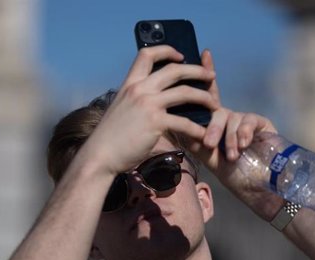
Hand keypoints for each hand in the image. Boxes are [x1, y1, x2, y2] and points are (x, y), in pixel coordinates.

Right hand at [78, 45, 218, 177]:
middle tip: (210, 77)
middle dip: (197, 71)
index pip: (147, 54)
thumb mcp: (121, 108)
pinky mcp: (156, 122)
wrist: (101, 154)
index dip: (166, 51)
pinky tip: (204, 134)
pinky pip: (184, 122)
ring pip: (185, 92)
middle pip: (174, 70)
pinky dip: (197, 129)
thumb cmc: (111, 137)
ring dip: (204, 97)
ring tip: (214, 104)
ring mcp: (148, 104)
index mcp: (130, 83)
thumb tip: (151, 100)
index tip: (180, 56)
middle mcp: (140, 89)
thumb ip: (135, 99)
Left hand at [184, 50, 283, 220]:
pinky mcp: (262, 124)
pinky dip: (244, 135)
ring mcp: (247, 119)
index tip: (203, 53)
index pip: (208, 94)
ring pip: (233, 120)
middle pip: (218, 111)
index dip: (206, 73)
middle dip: (212, 127)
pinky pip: (250, 122)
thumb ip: (189, 136)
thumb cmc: (228, 171)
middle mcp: (231, 116)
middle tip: (208, 143)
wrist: (252, 185)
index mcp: (216, 120)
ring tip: (230, 155)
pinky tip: (243, 146)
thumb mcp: (204, 152)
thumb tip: (170, 122)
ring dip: (229, 139)